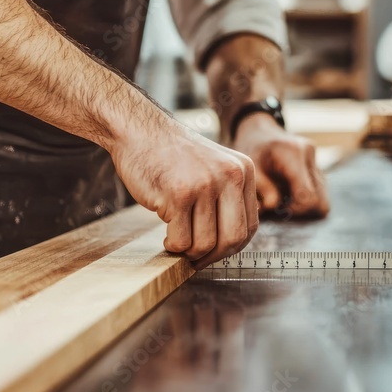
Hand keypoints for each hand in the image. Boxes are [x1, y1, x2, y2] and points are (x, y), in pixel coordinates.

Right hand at [112, 119, 259, 269]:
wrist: (140, 131)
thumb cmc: (172, 156)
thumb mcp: (214, 167)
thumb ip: (228, 197)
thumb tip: (232, 243)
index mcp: (243, 171)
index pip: (250, 226)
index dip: (232, 248)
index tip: (214, 254)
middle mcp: (229, 176)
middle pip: (233, 239)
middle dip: (212, 257)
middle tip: (196, 259)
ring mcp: (204, 185)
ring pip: (205, 243)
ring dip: (188, 251)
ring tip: (176, 240)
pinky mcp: (178, 195)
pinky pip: (181, 240)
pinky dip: (172, 245)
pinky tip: (166, 235)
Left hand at [231, 113, 329, 216]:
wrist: (259, 130)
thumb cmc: (252, 148)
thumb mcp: (250, 168)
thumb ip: (262, 190)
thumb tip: (272, 209)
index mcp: (294, 156)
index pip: (308, 197)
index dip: (295, 211)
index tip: (279, 210)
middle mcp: (310, 157)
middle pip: (321, 202)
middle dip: (302, 211)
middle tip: (282, 207)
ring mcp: (316, 162)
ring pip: (323, 199)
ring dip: (304, 204)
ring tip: (283, 198)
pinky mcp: (317, 167)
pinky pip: (319, 192)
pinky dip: (305, 197)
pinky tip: (287, 192)